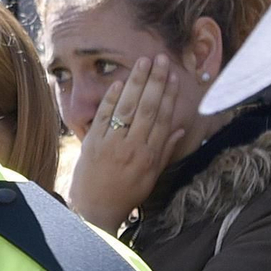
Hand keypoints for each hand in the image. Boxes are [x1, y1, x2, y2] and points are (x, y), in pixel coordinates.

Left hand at [67, 55, 185, 230]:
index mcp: (150, 155)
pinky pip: (103, 116)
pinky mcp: (92, 144)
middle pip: (147, 107)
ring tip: (143, 62)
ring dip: (136, 82)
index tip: (173, 76)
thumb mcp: (150, 176)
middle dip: (155, 81)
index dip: (169, 95)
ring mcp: (111, 144)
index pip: (162, 118)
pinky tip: (119, 82)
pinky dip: (111, 98)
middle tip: (160, 59)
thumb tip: (178, 127)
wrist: (94, 211)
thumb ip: (164, 151)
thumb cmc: (125, 194)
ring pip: (127, 107)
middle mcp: (133, 147)